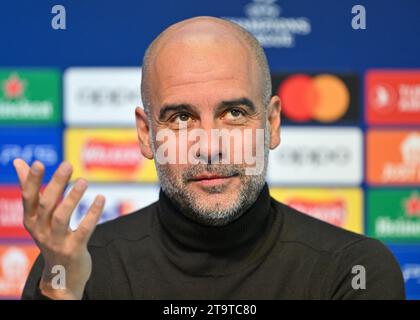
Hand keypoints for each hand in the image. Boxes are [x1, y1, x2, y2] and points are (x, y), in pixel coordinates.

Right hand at [13, 159, 104, 299]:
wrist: (61, 275)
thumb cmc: (51, 237)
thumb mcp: (38, 216)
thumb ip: (31, 189)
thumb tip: (19, 161)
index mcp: (31, 220)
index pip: (28, 198)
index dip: (31, 181)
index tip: (37, 163)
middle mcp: (40, 231)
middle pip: (46, 205)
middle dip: (55, 184)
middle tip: (67, 165)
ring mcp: (56, 242)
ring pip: (62, 217)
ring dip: (72, 198)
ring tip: (83, 181)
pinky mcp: (73, 249)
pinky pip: (83, 230)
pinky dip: (92, 214)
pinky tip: (101, 199)